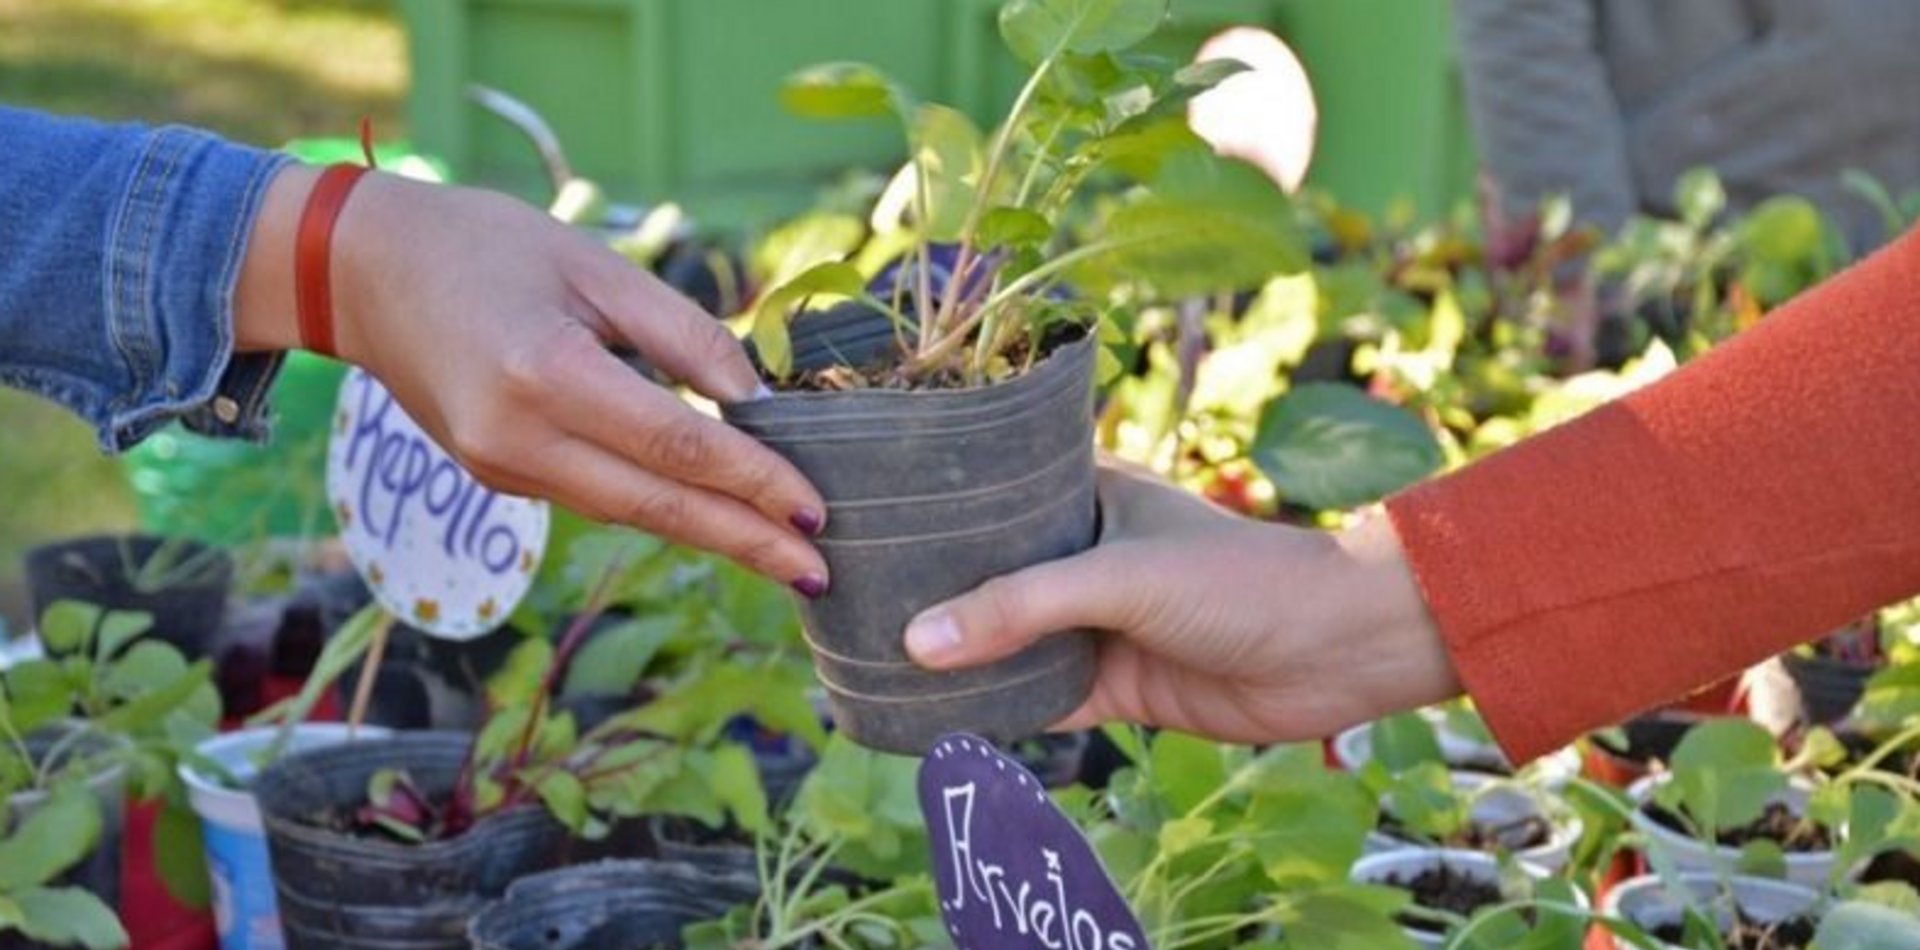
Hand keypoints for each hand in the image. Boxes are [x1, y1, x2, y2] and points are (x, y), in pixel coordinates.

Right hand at [235, 167, 827, 591]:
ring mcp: (501, 468)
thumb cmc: (484, 247)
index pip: (677, 443)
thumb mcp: (593, 264)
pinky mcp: (496, 477)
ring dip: (710, 536)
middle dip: (746, 542)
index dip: (753, 482)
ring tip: (783, 556)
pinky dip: (659, 509)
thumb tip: (757, 400)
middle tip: (820, 574)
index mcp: (547, 373)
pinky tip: (713, 518)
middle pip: (658, 505)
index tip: (816, 510)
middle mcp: (519, 438)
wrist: (360, 274)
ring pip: (628, 513)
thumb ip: (681, 332)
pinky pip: (595, 498)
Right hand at [902, 462, 1461, 743]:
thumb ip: (1018, 608)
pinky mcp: (1115, 685)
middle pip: (992, 571)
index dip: (937, 502)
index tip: (866, 512)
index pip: (996, 489)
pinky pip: (1037, 697)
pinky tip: (937, 714)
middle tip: (853, 594)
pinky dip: (995, 707)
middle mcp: (1085, 554)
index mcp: (1088, 493)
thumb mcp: (1117, 577)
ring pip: (1009, 639)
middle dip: (935, 588)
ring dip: (960, 653)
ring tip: (875, 656)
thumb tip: (918, 644)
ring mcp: (1098, 621)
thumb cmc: (1236, 580)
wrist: (1332, 651)